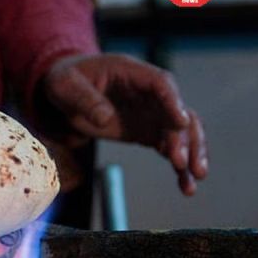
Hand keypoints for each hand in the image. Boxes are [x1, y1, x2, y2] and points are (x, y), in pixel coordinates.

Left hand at [43, 54, 206, 195]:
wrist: (63, 94)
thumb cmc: (65, 82)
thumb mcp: (65, 85)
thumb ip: (84, 99)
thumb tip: (105, 117)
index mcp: (130, 72)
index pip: (160, 83)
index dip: (173, 102)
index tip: (181, 123)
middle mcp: (148, 92)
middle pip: (178, 110)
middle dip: (184, 137)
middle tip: (181, 162)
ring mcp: (150, 112)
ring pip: (182, 131)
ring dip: (192, 153)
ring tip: (193, 180)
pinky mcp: (147, 131)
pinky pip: (169, 147)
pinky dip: (179, 165)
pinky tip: (185, 185)